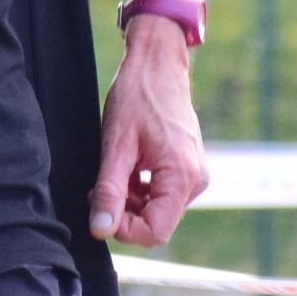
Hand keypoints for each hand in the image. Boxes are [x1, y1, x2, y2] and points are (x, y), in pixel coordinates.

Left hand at [88, 17, 208, 246]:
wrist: (157, 63)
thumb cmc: (137, 96)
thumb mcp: (116, 145)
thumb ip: (109, 191)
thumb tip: (101, 229)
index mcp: (182, 177)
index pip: (156, 232)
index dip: (124, 229)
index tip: (101, 209)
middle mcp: (196, 180)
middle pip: (157, 222)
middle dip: (125, 212)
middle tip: (100, 186)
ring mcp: (195, 173)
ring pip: (159, 209)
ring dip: (132, 200)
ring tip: (113, 171)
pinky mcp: (189, 167)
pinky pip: (164, 193)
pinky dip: (142, 188)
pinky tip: (128, 167)